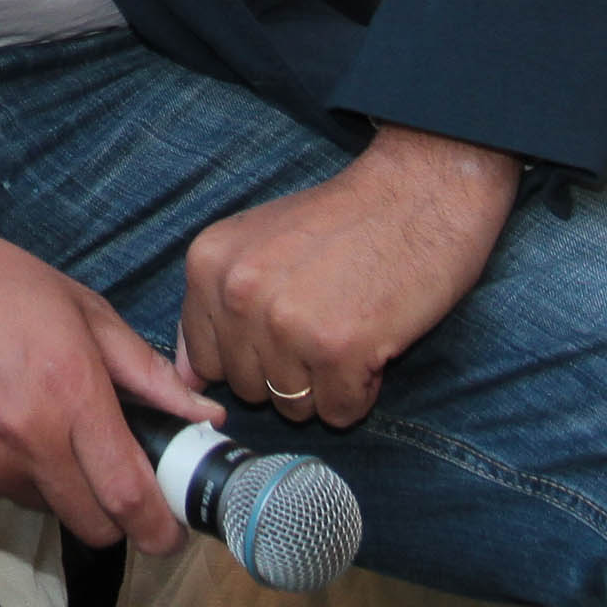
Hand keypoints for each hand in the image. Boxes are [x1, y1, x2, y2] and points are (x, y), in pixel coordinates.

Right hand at [0, 198, 224, 554]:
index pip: (127, 494)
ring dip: (65, 488)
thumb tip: (203, 415)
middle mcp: (27, 434)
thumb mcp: (81, 307)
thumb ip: (145, 370)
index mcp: (69, 388)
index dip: (159, 527)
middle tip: (121, 481)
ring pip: (49, 508)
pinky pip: (4, 490)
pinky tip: (5, 420)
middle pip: (93, 524)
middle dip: (118, 517)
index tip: (171, 531)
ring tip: (49, 427)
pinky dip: (19, 472)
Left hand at [177, 125, 516, 428]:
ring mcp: (286, 323)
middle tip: (326, 320)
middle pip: (248, 388)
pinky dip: (361, 392)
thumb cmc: (343, 221)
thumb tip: (188, 376)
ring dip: (327, 383)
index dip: (251, 353)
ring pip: (293, 408)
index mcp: (209, 264)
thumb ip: (217, 305)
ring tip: (349, 326)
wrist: (418, 194)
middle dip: (290, 371)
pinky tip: (373, 344)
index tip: (286, 323)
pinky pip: (340, 412)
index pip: (205, 358)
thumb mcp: (256, 244)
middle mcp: (238, 294)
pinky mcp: (339, 349)